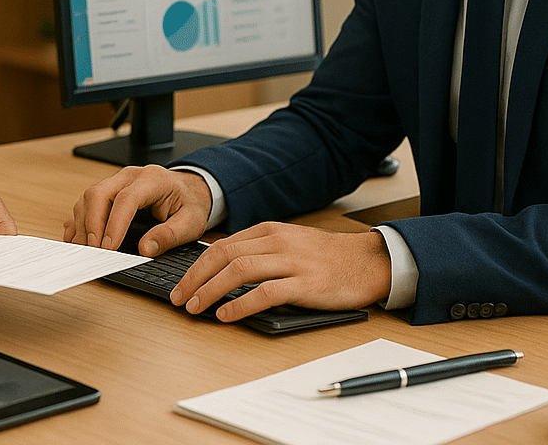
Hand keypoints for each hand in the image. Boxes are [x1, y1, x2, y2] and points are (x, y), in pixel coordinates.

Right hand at [64, 164, 210, 256]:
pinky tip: (77, 238)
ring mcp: (115, 182)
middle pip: (98, 193)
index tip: (109, 247)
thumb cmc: (189, 203)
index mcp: (152, 179)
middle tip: (93, 251)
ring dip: (82, 224)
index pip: (126, 199)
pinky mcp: (108, 191)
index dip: (114, 224)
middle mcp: (129, 176)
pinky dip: (79, 221)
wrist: (189, 189)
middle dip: (92, 224)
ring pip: (88, 197)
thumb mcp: (191, 221)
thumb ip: (170, 235)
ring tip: (85, 249)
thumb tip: (145, 248)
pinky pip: (86, 203)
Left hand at [170, 223, 392, 321]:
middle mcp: (277, 242)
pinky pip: (265, 293)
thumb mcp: (289, 243)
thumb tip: (222, 269)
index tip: (181, 284)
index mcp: (269, 231)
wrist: (369, 262)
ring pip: (238, 271)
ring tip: (196, 307)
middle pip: (223, 256)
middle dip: (194, 278)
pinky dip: (240, 305)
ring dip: (210, 291)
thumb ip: (260, 251)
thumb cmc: (328, 257)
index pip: (221, 246)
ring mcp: (292, 262)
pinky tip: (227, 316)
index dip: (196, 266)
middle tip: (179, 299)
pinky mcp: (306, 284)